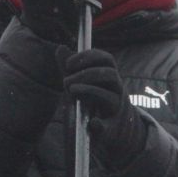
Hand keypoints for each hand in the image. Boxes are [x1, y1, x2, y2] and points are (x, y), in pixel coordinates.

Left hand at [59, 47, 147, 168]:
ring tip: (70, 91)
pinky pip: (107, 125)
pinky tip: (90, 122)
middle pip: (110, 74)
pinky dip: (99, 124)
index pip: (106, 58)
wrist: (111, 129)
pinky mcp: (111, 128)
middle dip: (86, 74)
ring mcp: (116, 108)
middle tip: (65, 80)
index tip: (68, 64)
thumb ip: (71, 67)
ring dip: (88, 90)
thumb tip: (61, 47)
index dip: (88, 57)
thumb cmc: (94, 100)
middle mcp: (116, 89)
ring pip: (109, 96)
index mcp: (110, 76)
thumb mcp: (81, 82)